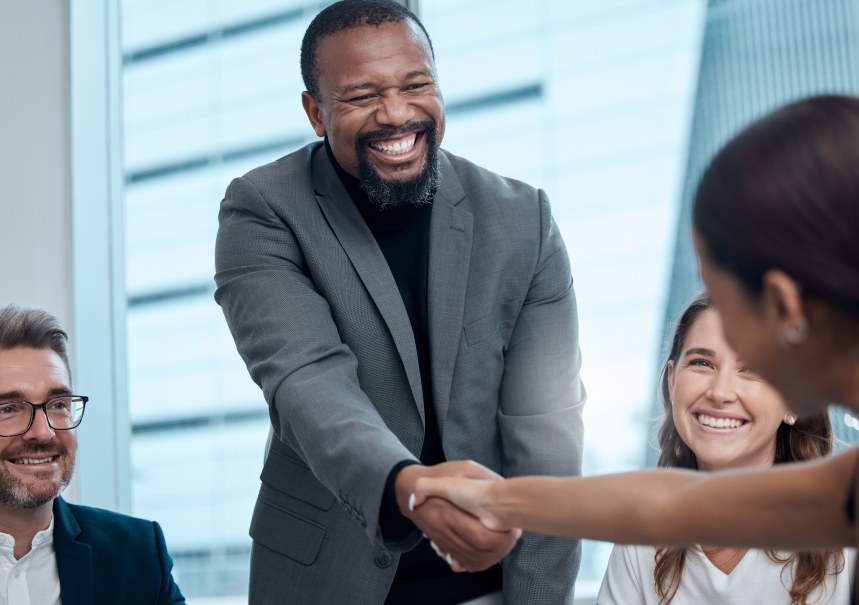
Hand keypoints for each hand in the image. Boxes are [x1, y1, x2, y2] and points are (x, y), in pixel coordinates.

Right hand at [395, 461, 520, 571]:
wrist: (409, 490)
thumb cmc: (439, 474)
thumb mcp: (462, 467)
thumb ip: (482, 476)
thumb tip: (504, 486)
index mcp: (450, 512)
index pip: (481, 537)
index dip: (501, 536)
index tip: (512, 525)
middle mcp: (446, 531)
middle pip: (481, 551)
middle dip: (503, 545)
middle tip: (514, 533)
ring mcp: (444, 540)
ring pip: (475, 561)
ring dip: (496, 554)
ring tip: (507, 540)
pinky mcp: (445, 546)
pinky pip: (466, 563)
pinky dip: (481, 562)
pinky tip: (492, 552)